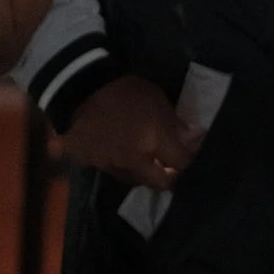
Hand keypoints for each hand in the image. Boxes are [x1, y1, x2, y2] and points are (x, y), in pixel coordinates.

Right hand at [58, 74, 201, 190]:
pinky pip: (115, 172)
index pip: (181, 163)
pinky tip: (124, 154)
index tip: (189, 153)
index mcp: (154, 141)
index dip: (188, 160)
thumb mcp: (157, 99)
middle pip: (159, 183)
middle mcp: (135, 160)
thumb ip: (175, 123)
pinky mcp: (93, 165)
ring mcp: (112, 165)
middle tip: (171, 166)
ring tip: (147, 160)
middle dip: (169, 177)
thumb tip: (193, 139)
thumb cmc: (125, 91)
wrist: (80, 91)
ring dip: (146, 174)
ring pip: (137, 180)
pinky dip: (124, 167)